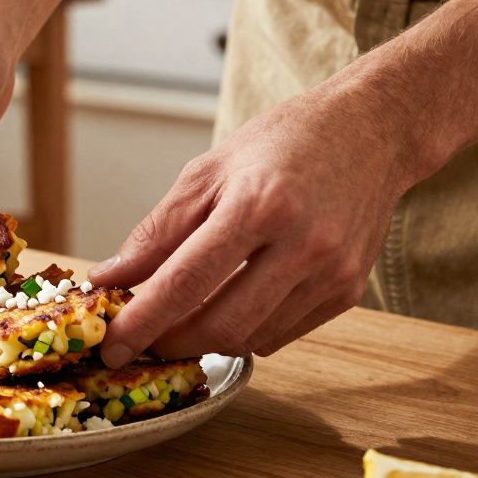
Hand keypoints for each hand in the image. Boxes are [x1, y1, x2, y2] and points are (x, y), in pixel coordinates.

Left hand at [90, 75, 419, 364]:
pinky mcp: (348, 292)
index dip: (143, 321)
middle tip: (139, 338)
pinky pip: (279, 336)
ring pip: (250, 338)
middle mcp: (302, 244)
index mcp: (258, 205)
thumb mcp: (206, 172)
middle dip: (170, 342)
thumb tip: (108, 277)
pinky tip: (227, 306)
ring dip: (204, 340)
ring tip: (177, 320)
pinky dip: (242, 332)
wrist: (368, 131)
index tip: (111, 346)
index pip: (186, 281)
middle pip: (221, 324)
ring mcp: (331, 273)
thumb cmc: (280, 144)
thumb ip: (156, 231)